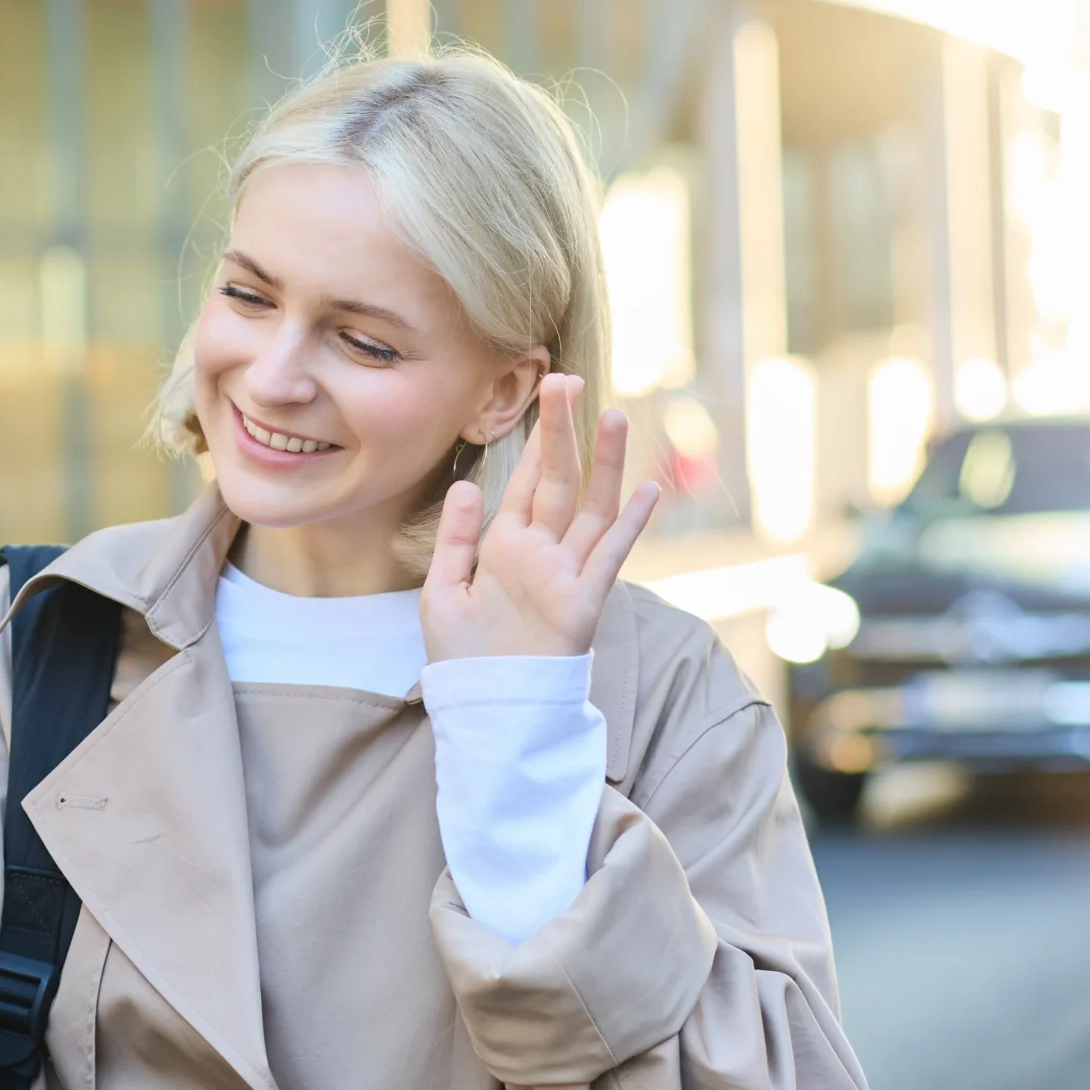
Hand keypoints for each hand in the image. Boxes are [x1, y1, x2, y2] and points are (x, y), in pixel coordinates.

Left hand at [421, 374, 659, 662]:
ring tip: (614, 415)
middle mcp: (541, 552)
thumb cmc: (462, 659)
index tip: (545, 393)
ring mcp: (566, 573)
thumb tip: (466, 485)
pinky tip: (647, 491)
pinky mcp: (583, 601)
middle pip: (559, 480)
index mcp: (506, 546)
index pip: (527, 482)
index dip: (537, 440)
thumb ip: (454, 538)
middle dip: (563, 431)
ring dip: (605, 462)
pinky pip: (610, 556)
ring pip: (591, 506)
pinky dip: (629, 524)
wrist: (484, 711)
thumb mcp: (442, 592)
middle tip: (567, 378)